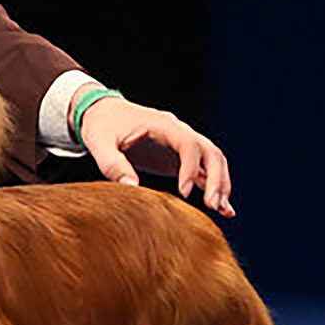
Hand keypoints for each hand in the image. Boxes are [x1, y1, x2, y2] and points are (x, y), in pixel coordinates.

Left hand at [74, 90, 234, 216]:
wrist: (102, 114)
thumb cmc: (101, 126)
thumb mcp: (100, 143)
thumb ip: (113, 165)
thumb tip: (132, 188)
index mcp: (162, 125)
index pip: (188, 143)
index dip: (190, 167)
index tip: (184, 192)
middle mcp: (179, 132)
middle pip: (210, 152)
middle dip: (217, 178)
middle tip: (213, 206)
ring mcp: (182, 146)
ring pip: (213, 161)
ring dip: (220, 184)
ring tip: (222, 210)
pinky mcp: (180, 158)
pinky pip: (205, 172)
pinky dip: (215, 188)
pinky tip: (225, 210)